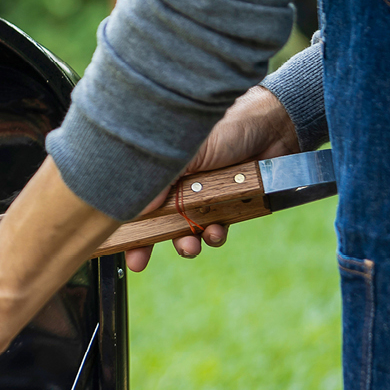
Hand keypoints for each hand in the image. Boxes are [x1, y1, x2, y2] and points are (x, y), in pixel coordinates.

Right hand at [125, 86, 299, 270]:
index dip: (123, 220)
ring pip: (186, 227)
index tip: (115, 241)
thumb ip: (159, 180)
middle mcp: (178, 180)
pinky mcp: (228, 203)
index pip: (135, 196)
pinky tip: (217, 231)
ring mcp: (203, 192)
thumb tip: (135, 209)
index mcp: (162, 166)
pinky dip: (214, 235)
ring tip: (189, 247)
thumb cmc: (225, 128)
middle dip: (147, 242)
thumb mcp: (185, 152)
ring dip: (184, 243)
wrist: (274, 127)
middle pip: (155, 217)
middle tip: (138, 262)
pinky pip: (216, 227)